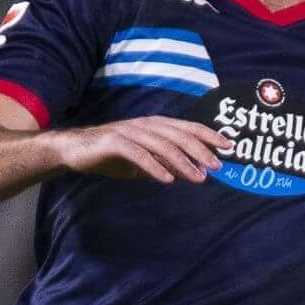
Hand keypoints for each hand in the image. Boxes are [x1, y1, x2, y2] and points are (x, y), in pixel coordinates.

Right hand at [47, 115, 224, 185]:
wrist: (75, 151)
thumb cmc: (112, 154)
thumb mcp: (145, 161)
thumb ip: (166, 163)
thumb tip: (192, 173)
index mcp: (155, 125)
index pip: (187, 128)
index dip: (209, 135)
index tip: (229, 147)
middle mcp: (145, 125)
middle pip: (178, 135)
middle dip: (201, 150)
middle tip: (218, 166)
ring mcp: (129, 132)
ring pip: (161, 145)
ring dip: (182, 161)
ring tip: (198, 177)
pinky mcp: (114, 143)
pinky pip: (138, 155)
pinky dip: (154, 166)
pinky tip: (167, 180)